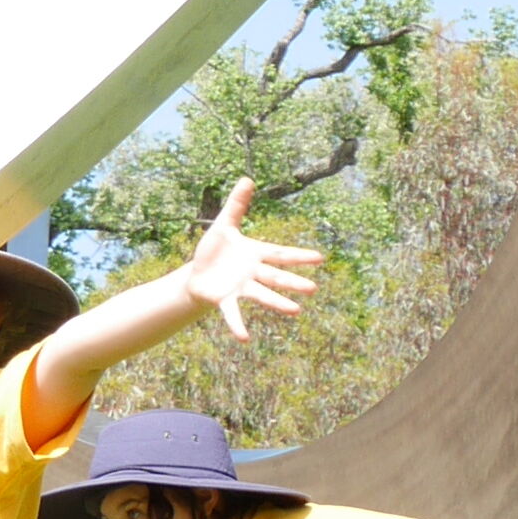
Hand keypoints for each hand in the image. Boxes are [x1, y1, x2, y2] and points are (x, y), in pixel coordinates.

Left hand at [178, 181, 323, 342]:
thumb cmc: (214, 250)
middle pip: (275, 277)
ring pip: (262, 296)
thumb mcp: (224, 224)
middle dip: (293, 282)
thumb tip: (247, 178)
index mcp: (255, 254)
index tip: (321, 257)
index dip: (299, 256)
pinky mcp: (225, 301)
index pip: (280, 254)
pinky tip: (245, 339)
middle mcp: (252, 273)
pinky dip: (238, 325)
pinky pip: (233, 313)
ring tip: (296, 311)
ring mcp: (241, 288)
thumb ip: (237, 204)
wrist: (196, 275)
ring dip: (278, 303)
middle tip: (314, 288)